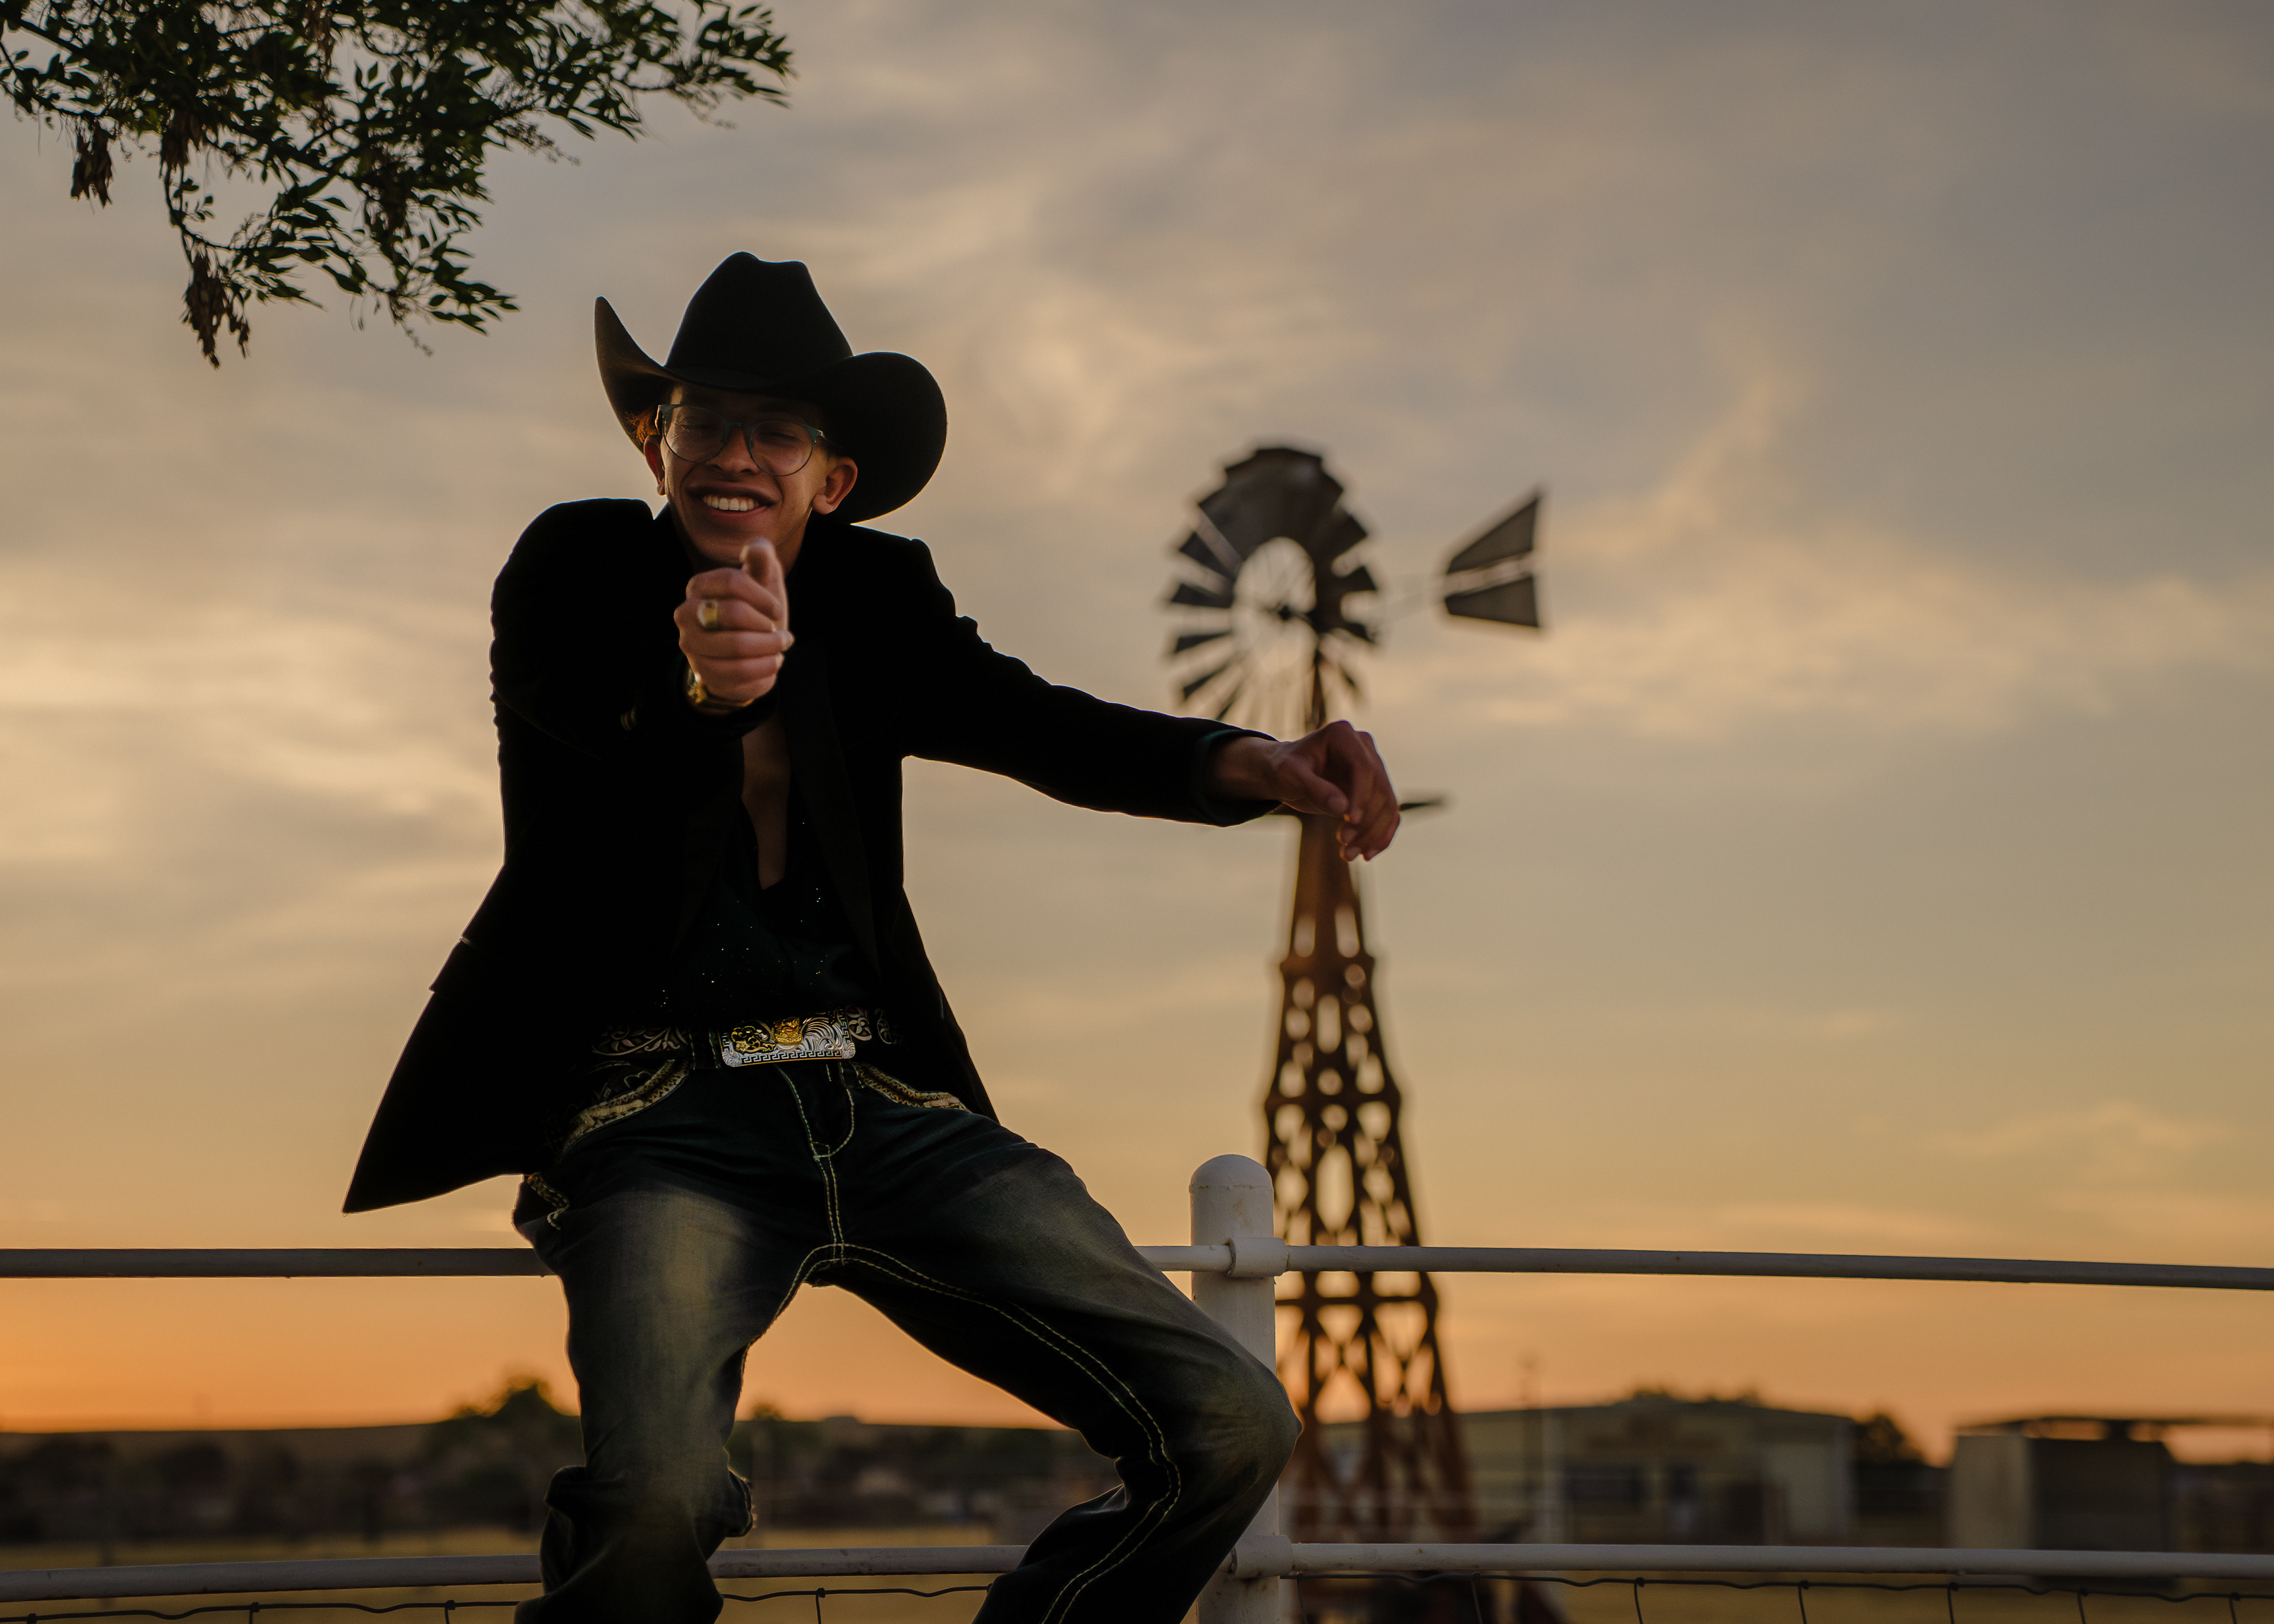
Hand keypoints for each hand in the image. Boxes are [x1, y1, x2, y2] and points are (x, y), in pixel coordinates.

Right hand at [675, 539, 792, 707]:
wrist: (748, 655)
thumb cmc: (756, 612)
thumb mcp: (762, 582)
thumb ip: (761, 559)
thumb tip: (755, 548)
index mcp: (699, 586)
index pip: (732, 581)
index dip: (763, 596)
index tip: (775, 608)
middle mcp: (686, 613)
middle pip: (735, 612)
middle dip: (767, 624)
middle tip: (778, 631)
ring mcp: (691, 644)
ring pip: (738, 645)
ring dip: (770, 646)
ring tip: (780, 645)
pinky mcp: (702, 672)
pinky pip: (739, 671)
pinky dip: (765, 666)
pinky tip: (773, 661)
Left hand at [1204, 721, 1399, 860]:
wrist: (1286, 773)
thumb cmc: (1284, 769)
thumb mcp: (1291, 776)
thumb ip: (1315, 788)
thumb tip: (1343, 808)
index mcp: (1342, 735)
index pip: (1363, 767)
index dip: (1361, 795)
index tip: (1351, 820)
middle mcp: (1364, 747)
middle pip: (1379, 787)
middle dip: (1366, 820)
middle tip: (1344, 844)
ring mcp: (1373, 767)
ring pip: (1387, 803)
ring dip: (1373, 833)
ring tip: (1348, 855)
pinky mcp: (1375, 788)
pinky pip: (1387, 813)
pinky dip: (1380, 835)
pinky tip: (1367, 854)